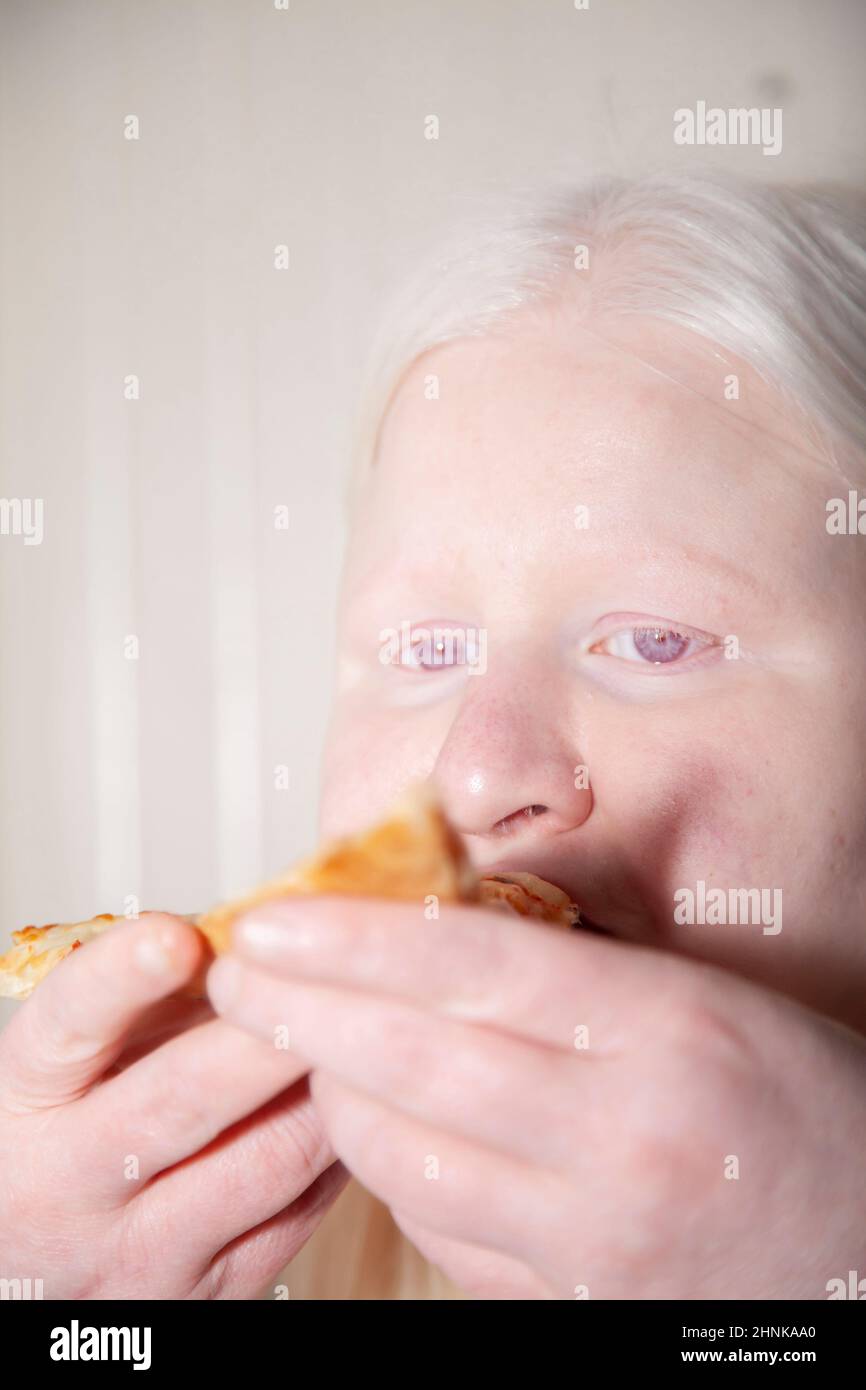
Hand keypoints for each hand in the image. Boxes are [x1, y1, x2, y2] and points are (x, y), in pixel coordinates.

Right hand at [0, 914, 347, 1298]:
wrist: (43, 1265)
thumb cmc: (79, 1124)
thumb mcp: (85, 1054)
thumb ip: (157, 992)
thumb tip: (268, 924)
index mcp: (29, 1094)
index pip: (68, 1027)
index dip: (121, 978)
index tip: (177, 936)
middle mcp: (71, 1179)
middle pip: (181, 1101)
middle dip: (265, 1035)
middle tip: (327, 979)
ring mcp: (143, 1248)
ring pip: (267, 1158)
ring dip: (330, 1086)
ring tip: (374, 1025)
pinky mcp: (212, 1292)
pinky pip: (305, 1208)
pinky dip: (346, 1143)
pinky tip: (369, 1097)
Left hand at [208, 897, 865, 1299]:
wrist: (862, 1229)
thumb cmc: (790, 1096)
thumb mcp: (703, 990)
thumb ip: (574, 961)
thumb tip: (432, 923)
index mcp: (664, 1029)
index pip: (474, 967)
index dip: (357, 936)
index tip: (277, 919)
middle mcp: (625, 1134)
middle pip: (417, 1060)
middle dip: (303, 1011)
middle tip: (238, 976)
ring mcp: (596, 1232)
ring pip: (410, 1156)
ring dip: (333, 1093)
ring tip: (300, 1044)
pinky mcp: (572, 1300)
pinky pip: (441, 1231)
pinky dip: (389, 1172)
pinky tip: (371, 1126)